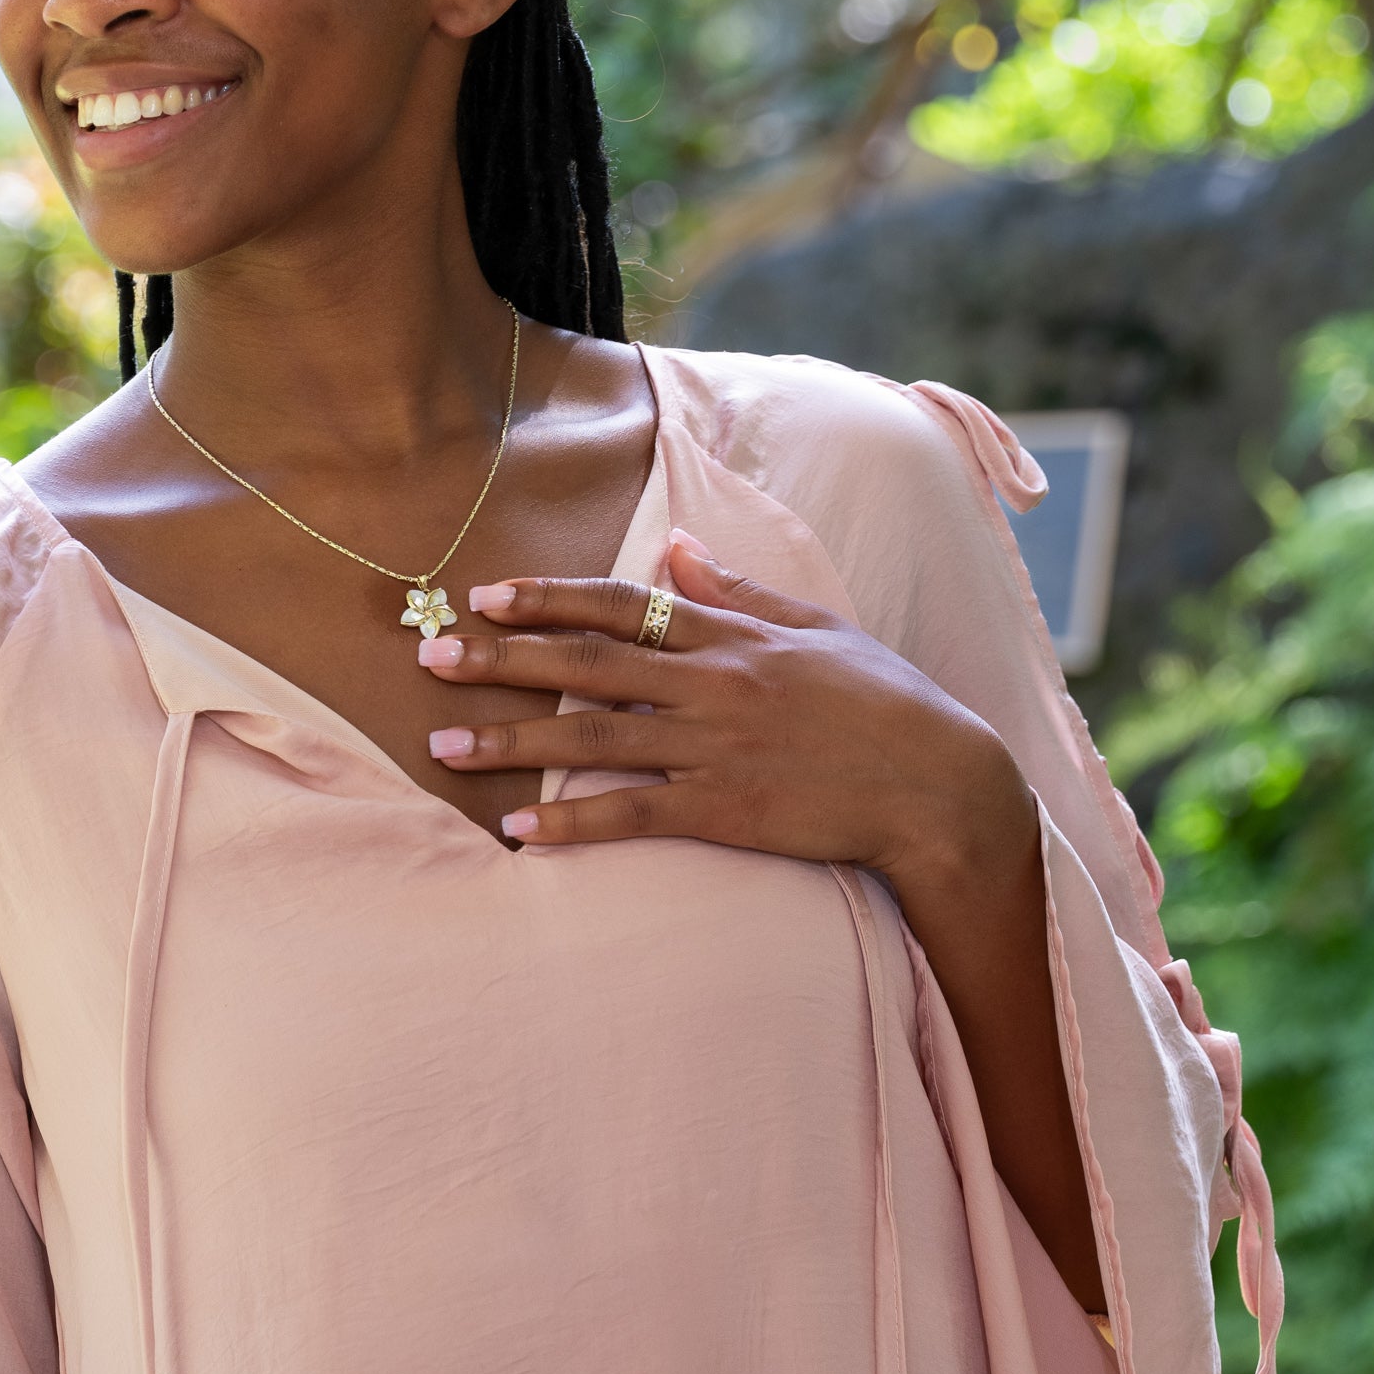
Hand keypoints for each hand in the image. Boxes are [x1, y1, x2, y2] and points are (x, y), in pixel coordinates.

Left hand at [422, 528, 1035, 878]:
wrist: (944, 786)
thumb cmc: (885, 702)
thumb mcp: (817, 626)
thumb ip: (740, 591)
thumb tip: (681, 546)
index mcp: (731, 636)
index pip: (623, 606)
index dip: (549, 600)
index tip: (485, 596)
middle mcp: (714, 684)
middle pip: (589, 666)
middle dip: (503, 660)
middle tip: (429, 657)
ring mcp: (717, 750)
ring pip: (595, 739)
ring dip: (512, 743)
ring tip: (442, 747)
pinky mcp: (728, 813)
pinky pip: (635, 814)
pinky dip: (573, 820)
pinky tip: (517, 827)